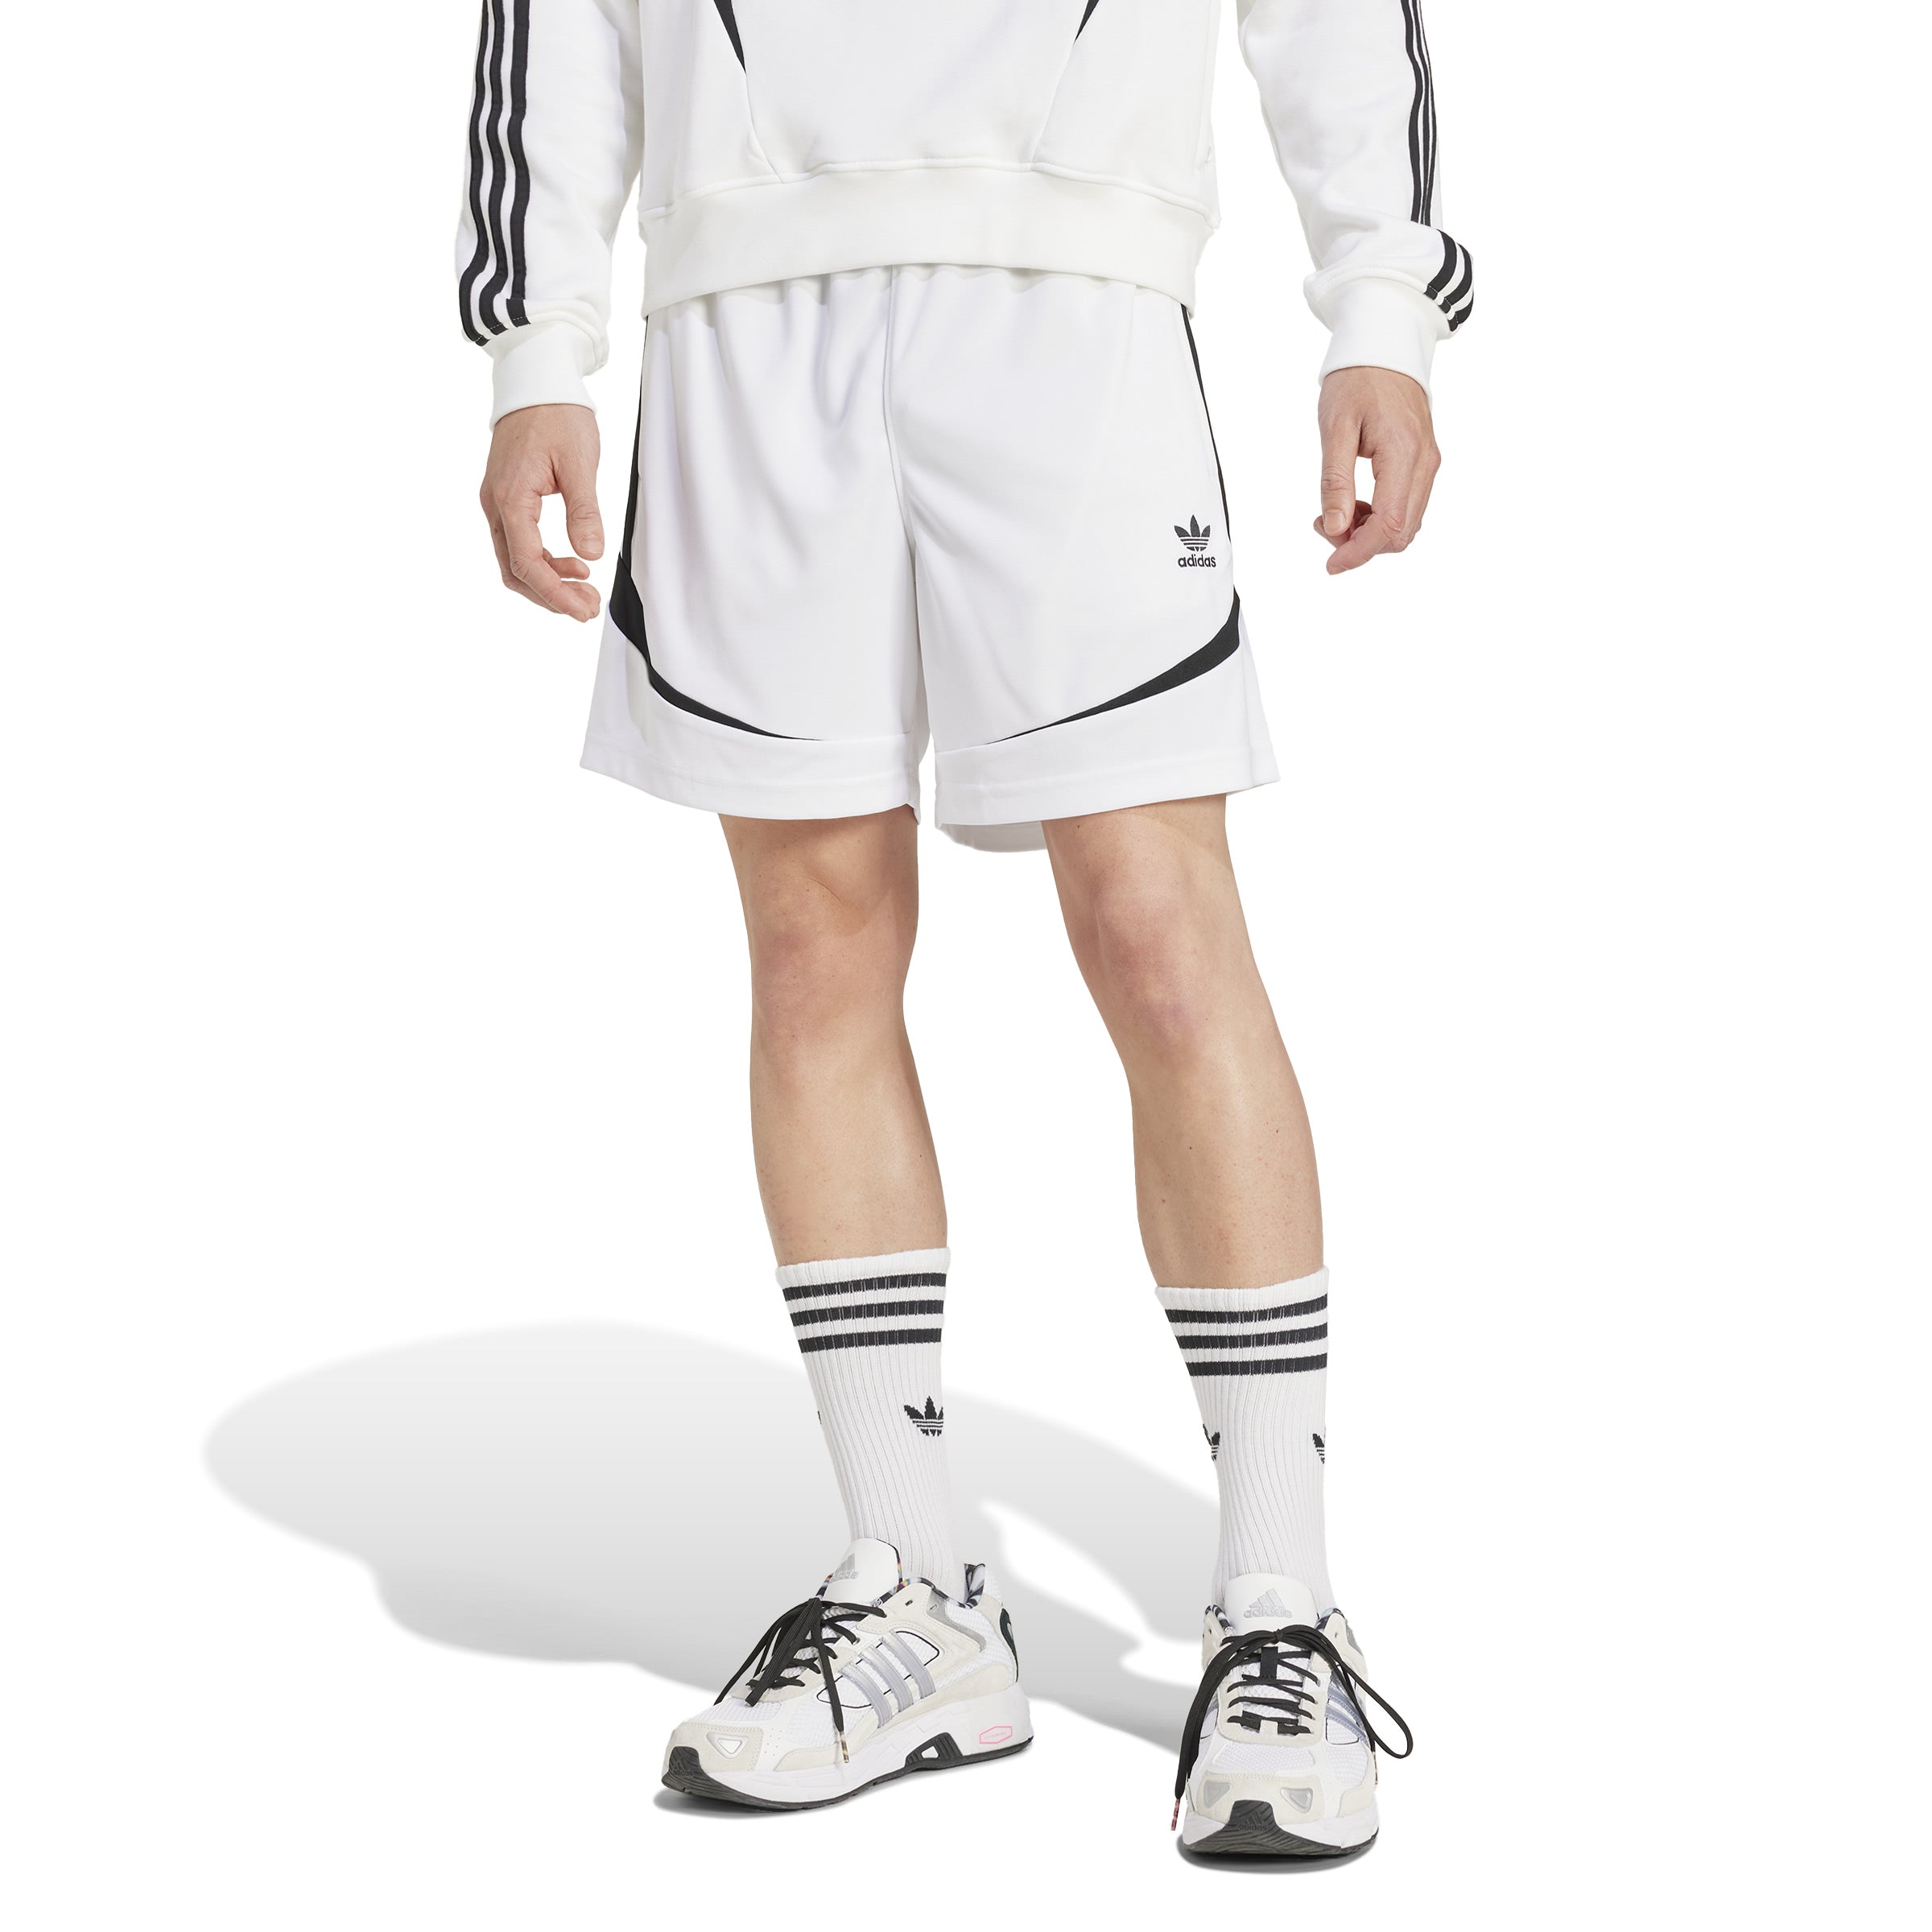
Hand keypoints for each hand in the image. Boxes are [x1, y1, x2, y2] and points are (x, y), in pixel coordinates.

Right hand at [479, 404, 603, 620]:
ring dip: (547, 582)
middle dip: (551, 595)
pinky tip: (573, 563)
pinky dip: (543, 561)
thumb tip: (591, 553)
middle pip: (515, 570)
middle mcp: (496, 504)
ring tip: (585, 590)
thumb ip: (584, 511)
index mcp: (511, 498)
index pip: (526, 563)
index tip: (583, 609)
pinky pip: (517, 542)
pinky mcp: (506, 497)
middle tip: (588, 606)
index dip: (554, 594)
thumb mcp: (579, 463)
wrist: (536, 380)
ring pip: (514, 559)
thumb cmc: (556, 414)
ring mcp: (497, 501)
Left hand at [1314, 368, 1440, 574]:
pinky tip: (1355, 503)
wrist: (1385, 345)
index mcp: (1404, 454)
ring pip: (1406, 524)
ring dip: (1369, 532)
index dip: (1359, 552)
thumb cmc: (1357, 379)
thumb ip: (1336, 481)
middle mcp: (1425, 463)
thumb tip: (1335, 528)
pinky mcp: (1423, 462)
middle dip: (1361, 544)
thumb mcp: (1335, 428)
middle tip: (1325, 524)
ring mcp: (1428, 463)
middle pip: (1401, 533)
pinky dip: (1380, 517)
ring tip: (1336, 511)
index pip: (1390, 525)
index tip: (1331, 564)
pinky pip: (1407, 506)